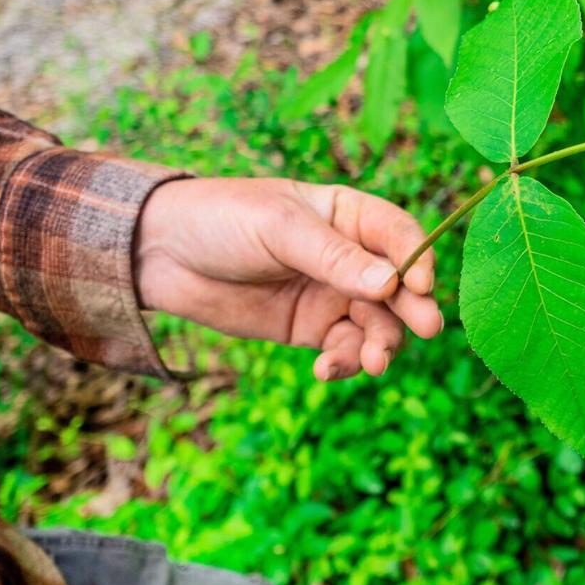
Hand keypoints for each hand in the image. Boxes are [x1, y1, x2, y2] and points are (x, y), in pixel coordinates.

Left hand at [134, 177, 440, 379]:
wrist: (159, 254)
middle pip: (399, 286)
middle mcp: (352, 256)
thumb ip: (335, 258)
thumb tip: (391, 285)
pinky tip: (326, 370)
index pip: (399, 234)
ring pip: (378, 324)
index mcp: (349, 214)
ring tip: (372, 363)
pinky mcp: (311, 330)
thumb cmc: (222, 220)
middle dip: (412, 309)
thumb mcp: (279, 229)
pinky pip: (344, 349)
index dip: (417, 258)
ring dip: (381, 344)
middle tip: (426, 330)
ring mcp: (334, 295)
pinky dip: (344, 363)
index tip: (419, 286)